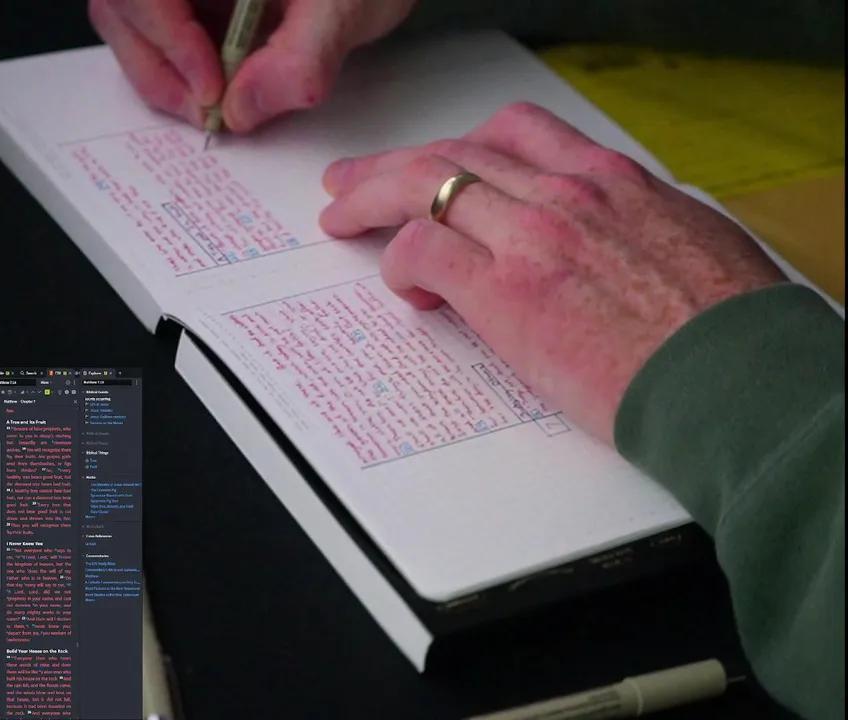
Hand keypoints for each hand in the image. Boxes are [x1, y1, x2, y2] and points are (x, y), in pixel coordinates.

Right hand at [88, 0, 414, 131]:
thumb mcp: (345, 9)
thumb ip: (301, 58)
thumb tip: (245, 106)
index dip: (168, 39)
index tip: (211, 87)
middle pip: (122, 7)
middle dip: (160, 69)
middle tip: (208, 111)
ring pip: (128, 22)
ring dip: (165, 74)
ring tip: (217, 100)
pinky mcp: (182, 3)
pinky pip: (150, 30)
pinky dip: (177, 67)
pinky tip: (216, 82)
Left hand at [318, 102, 786, 443]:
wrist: (734, 379)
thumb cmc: (725, 328)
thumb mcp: (686, 242)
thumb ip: (628, 228)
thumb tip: (600, 242)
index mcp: (611, 180)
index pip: (515, 131)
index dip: (460, 144)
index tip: (437, 158)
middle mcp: (566, 194)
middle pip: (452, 153)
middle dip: (391, 165)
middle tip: (354, 180)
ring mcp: (532, 238)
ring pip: (423, 186)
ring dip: (371, 199)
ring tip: (342, 217)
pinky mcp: (506, 293)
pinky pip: (422, 252)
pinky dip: (400, 263)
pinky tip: (405, 287)